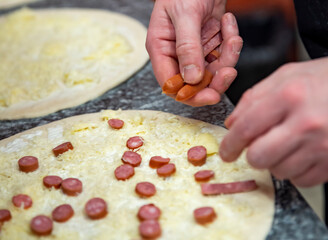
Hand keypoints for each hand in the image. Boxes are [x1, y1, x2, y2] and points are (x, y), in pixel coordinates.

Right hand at [146, 0, 242, 105]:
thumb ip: (187, 47)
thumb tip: (191, 79)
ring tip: (232, 36)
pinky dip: (231, 43)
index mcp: (161, 49)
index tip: (209, 95)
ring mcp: (195, 51)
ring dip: (228, 58)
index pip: (170, 83)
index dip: (189, 94)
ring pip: (213, 71)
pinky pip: (223, 55)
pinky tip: (228, 23)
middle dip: (214, 80)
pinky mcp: (210, 44)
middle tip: (230, 72)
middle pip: (194, 83)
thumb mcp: (185, 15)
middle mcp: (177, 54)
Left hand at [220, 57, 327, 186]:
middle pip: (259, 157)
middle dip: (251, 155)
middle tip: (256, 148)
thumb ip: (253, 98)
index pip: (246, 128)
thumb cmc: (323, 81)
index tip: (226, 152)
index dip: (230, 144)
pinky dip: (295, 169)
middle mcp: (306, 122)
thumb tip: (231, 125)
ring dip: (275, 161)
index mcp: (289, 95)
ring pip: (279, 171)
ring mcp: (323, 145)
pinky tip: (302, 152)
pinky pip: (301, 180)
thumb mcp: (286, 76)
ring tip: (287, 143)